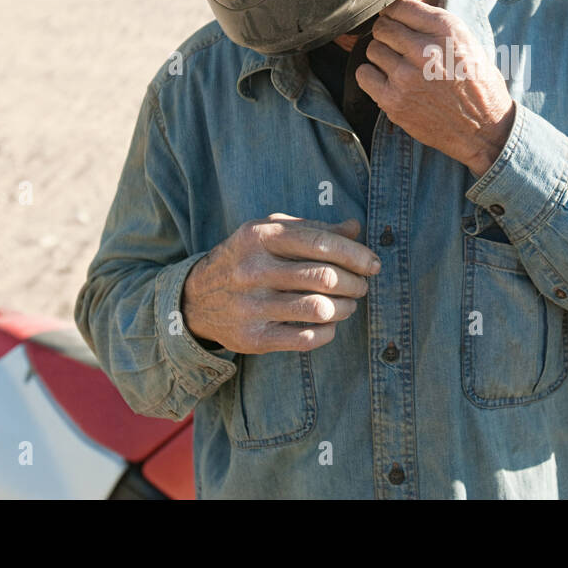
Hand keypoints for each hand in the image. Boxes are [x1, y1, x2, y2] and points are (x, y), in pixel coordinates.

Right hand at [181, 214, 379, 353]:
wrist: (195, 298)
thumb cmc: (246, 258)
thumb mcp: (270, 231)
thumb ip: (313, 228)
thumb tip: (355, 228)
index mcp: (262, 236)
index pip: (322, 242)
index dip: (356, 254)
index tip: (373, 264)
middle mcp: (254, 270)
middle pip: (325, 277)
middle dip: (355, 283)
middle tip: (362, 285)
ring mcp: (251, 306)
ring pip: (319, 309)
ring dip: (345, 308)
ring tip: (348, 304)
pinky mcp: (252, 338)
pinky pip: (305, 339)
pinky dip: (328, 332)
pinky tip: (329, 324)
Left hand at [356, 0, 515, 175]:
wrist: (484, 129)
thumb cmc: (477, 83)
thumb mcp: (467, 41)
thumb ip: (433, 23)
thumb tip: (396, 8)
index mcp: (446, 30)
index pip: (399, 5)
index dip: (394, 12)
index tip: (396, 21)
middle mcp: (426, 50)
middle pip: (382, 26)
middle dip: (388, 34)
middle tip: (399, 47)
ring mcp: (407, 77)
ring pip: (372, 49)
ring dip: (382, 56)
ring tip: (399, 66)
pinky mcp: (394, 101)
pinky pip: (364, 74)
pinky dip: (372, 76)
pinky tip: (388, 81)